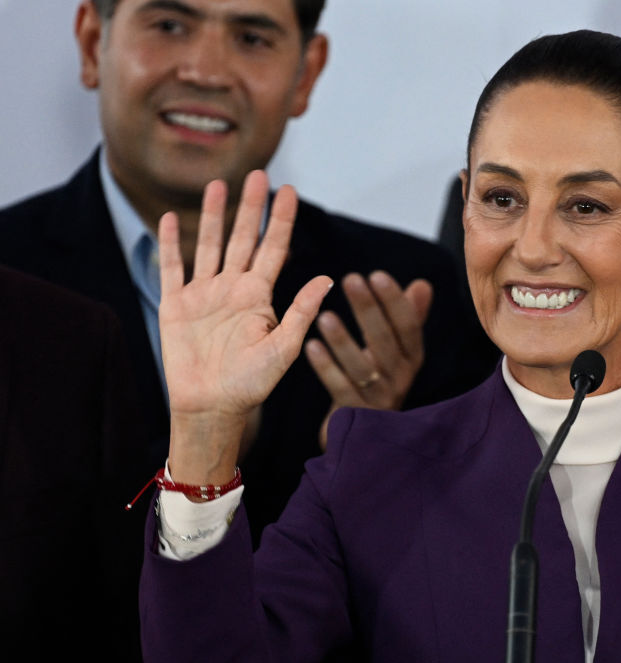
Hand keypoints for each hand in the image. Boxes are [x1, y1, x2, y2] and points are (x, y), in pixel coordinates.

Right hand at [159, 171, 332, 483]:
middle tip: (258, 173)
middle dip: (250, 207)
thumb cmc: (251, 385)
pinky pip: (172, 268)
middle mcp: (233, 289)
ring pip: (209, 245)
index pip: (273, 248)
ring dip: (213, 216)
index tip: (290, 190)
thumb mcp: (283, 349)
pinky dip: (170, 244)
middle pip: (243, 238)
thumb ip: (301, 312)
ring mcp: (203, 295)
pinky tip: (169, 218)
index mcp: (260, 297)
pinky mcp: (175, 305)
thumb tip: (328, 279)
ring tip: (217, 185)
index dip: (281, 220)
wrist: (211, 407)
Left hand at [304, 271, 431, 448]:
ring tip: (324, 316)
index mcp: (412, 357)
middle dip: (368, 310)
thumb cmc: (381, 377)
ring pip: (362, 367)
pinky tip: (311, 346)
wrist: (367, 432)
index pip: (408, 326)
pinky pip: (341, 388)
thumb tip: (423, 284)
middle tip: (350, 280)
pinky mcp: (357, 414)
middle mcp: (401, 377)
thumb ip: (409, 317)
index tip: (377, 274)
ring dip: (343, 341)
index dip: (394, 301)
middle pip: (385, 342)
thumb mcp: (397, 349)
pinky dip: (326, 368)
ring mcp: (379, 397)